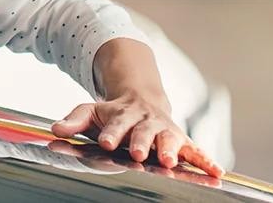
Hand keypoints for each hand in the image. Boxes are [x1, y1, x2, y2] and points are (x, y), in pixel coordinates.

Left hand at [51, 93, 224, 177]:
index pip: (115, 124)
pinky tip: (217, 172)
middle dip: (141, 142)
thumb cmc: (114, 113)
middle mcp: (147, 122)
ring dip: (171, 149)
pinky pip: (196, 150)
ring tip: (170, 162)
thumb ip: (74, 120)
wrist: (142, 99)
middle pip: (144, 131)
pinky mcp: (183, 140)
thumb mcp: (91, 112)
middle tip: (138, 153)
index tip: (105, 142)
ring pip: (170, 138)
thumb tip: (56, 129)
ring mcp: (166, 130)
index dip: (111, 133)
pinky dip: (207, 160)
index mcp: (123, 115)